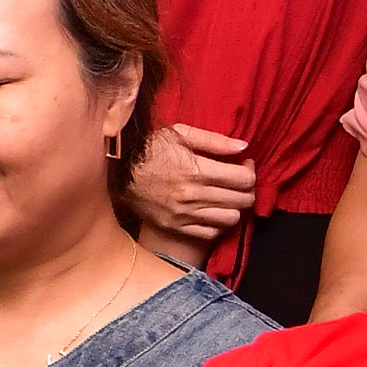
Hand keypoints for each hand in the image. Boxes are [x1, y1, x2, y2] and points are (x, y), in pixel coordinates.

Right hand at [126, 121, 253, 253]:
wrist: (117, 171)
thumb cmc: (149, 148)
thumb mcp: (179, 134)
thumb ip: (214, 140)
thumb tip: (244, 146)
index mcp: (196, 170)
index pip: (243, 179)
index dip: (250, 171)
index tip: (244, 165)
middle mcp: (193, 195)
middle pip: (241, 200)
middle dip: (247, 189)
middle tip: (239, 181)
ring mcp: (184, 214)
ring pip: (230, 218)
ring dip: (234, 207)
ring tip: (227, 196)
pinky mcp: (175, 226)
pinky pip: (210, 233)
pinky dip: (217, 223)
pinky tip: (212, 210)